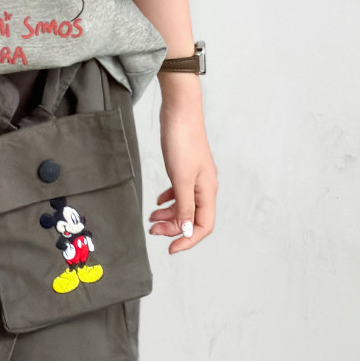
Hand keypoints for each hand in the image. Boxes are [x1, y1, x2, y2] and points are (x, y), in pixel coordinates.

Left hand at [147, 76, 216, 253]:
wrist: (179, 112)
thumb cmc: (182, 142)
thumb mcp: (181, 178)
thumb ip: (185, 206)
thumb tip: (188, 230)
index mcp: (208, 191)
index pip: (204, 226)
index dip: (188, 239)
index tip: (171, 248)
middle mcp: (204, 187)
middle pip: (192, 218)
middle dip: (173, 227)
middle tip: (153, 230)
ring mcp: (195, 177)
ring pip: (184, 205)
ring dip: (169, 215)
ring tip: (152, 218)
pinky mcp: (185, 168)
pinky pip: (179, 192)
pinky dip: (169, 200)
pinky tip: (158, 201)